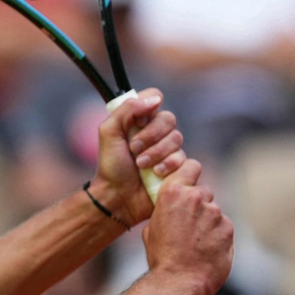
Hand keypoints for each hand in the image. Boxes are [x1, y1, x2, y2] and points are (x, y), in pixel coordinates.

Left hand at [92, 89, 186, 225]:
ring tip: (141, 165)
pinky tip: (156, 174)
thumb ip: (126, 110)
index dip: (149, 107)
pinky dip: (169, 165)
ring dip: (156, 152)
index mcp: (139, 119)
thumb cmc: (111, 166)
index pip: (155, 97)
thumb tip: (156, 99)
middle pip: (168, 119)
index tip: (137, 122)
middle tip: (134, 149)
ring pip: (177, 138)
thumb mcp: (109, 133)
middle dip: (150, 135)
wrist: (118, 197)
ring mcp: (169, 149)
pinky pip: (185, 158)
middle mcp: (156, 131)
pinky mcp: (179, 167)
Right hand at [142, 171, 233, 294]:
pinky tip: (206, 250)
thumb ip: (165, 212)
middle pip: (203, 193)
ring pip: (213, 212)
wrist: (180, 280)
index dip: (190, 174)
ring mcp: (215, 213)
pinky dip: (217, 236)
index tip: (189, 183)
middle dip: (198, 205)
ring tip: (196, 244)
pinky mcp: (228, 229)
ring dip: (208, 223)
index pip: (190, 167)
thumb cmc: (161, 256)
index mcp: (173, 193)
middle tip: (189, 224)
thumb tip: (172, 210)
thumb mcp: (152, 228)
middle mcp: (196, 198)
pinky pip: (223, 227)